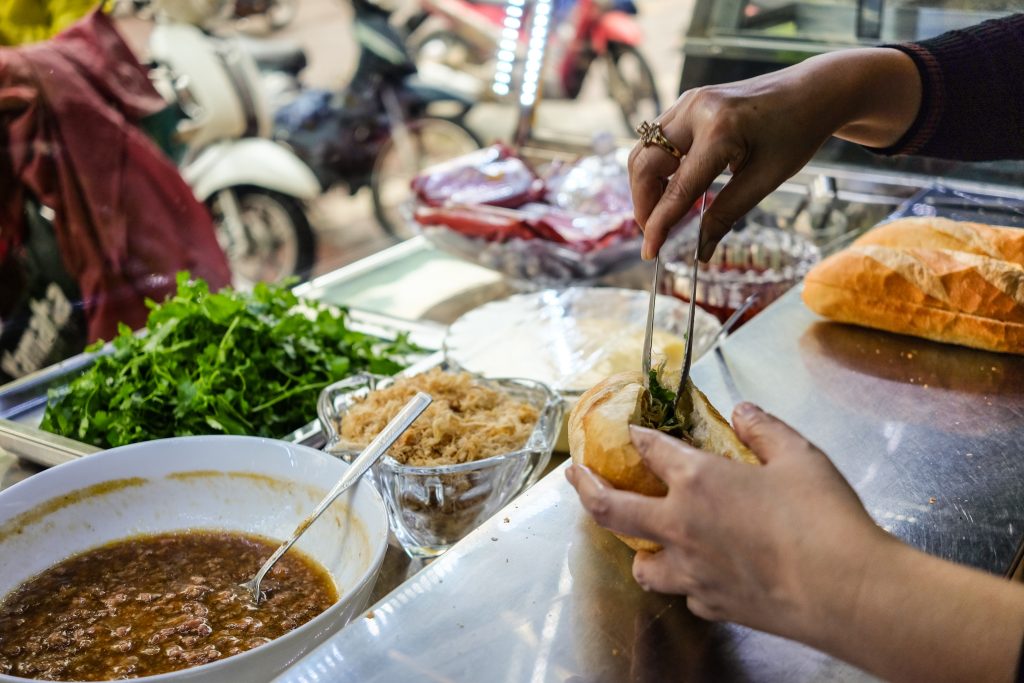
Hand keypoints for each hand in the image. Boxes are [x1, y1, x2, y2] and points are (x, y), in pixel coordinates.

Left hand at [565, 402, 890, 644]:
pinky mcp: (713, 605)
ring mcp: (692, 571)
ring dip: (635, 548)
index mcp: (698, 481)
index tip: (633, 431)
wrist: (845, 591)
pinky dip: (686, 580)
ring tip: (641, 538)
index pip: (651, 450)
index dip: (639, 436)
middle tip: (574, 476)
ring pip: (641, 565)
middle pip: (610, 509)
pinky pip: (685, 592)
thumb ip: (764, 430)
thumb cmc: (824, 519)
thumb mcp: (799, 455)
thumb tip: (744, 412)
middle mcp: (681, 526)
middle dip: (585, 488)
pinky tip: (700, 573)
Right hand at [629, 48, 920, 259]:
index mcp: (720, 131)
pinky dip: (657, 168)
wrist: (813, 90)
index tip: (650, 252)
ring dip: (646, 186)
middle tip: (653, 233)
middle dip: (643, 203)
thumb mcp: (766, 179)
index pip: (678, 188)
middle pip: (644, 164)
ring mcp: (688, 101)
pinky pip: (657, 140)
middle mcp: (695, 110)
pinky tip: (671, 189)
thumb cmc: (797, 134)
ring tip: (661, 214)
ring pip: (645, 151)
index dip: (660, 224)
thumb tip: (700, 250)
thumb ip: (727, 214)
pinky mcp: (688, 102)